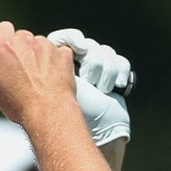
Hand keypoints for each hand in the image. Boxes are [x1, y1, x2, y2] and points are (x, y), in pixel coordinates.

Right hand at [0, 22, 79, 128]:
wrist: (49, 113)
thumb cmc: (19, 103)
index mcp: (6, 46)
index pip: (2, 28)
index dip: (3, 39)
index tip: (5, 51)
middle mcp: (27, 41)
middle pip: (22, 36)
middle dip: (21, 49)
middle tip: (21, 70)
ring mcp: (48, 46)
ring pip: (40, 44)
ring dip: (38, 55)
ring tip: (38, 78)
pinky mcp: (64, 53)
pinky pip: (58, 52)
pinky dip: (55, 61)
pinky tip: (52, 77)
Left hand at [48, 28, 131, 145]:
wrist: (96, 131)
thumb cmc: (68, 116)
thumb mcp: (54, 90)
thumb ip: (50, 70)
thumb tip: (51, 49)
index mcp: (58, 65)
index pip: (64, 38)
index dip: (73, 38)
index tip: (80, 48)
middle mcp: (77, 64)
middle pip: (90, 45)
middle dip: (93, 65)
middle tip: (90, 82)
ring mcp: (96, 70)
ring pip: (106, 52)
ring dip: (106, 73)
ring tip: (101, 90)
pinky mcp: (114, 75)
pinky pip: (121, 61)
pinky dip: (119, 74)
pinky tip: (114, 88)